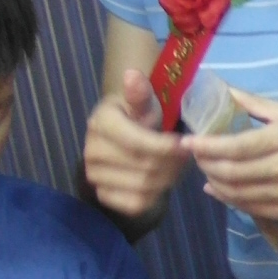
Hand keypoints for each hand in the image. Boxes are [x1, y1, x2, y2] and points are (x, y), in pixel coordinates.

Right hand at [84, 69, 190, 216]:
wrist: (125, 140)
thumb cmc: (139, 118)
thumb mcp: (144, 103)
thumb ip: (141, 94)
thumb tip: (132, 75)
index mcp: (101, 123)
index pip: (138, 142)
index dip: (167, 147)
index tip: (185, 145)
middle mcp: (92, 150)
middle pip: (145, 167)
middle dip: (172, 164)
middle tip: (185, 157)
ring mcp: (94, 175)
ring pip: (144, 187)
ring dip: (168, 179)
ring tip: (175, 167)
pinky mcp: (103, 195)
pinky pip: (136, 204)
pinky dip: (155, 196)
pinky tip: (160, 181)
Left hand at [185, 88, 277, 222]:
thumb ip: (253, 103)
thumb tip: (221, 90)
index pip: (234, 146)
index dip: (205, 146)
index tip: (187, 141)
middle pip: (231, 172)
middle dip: (205, 164)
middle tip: (194, 155)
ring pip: (237, 193)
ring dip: (214, 182)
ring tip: (205, 169)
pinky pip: (250, 207)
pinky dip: (228, 199)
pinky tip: (217, 189)